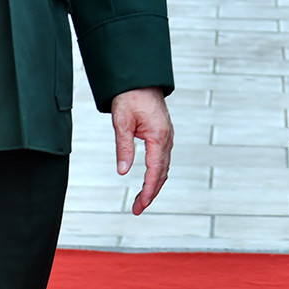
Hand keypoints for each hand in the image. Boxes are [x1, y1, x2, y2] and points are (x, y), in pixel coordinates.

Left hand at [111, 87, 172, 214]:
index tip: (142, 205)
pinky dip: (157, 172)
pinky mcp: (163, 134)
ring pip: (164, 166)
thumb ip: (124, 148)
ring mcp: (167, 136)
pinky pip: (163, 158)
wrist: (139, 79)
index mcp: (159, 136)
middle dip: (151, 192)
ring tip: (141, 199)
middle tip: (138, 209)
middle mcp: (166, 138)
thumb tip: (124, 171)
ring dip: (154, 184)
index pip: (156, 170)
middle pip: (162, 172)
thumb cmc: (130, 97)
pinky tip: (149, 179)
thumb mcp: (121, 123)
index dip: (149, 190)